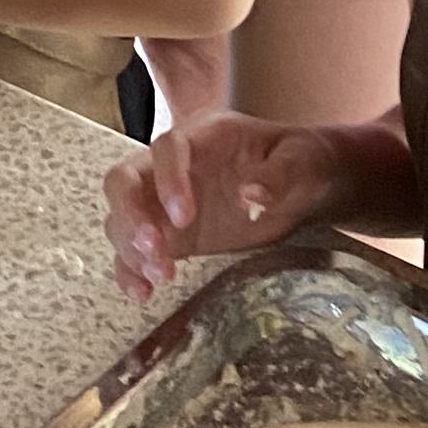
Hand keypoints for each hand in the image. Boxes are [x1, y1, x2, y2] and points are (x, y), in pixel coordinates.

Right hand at [106, 109, 403, 305]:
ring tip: (161, 275)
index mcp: (204, 134)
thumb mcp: (303, 161)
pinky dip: (131, 271)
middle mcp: (173, 165)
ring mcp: (164, 201)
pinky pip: (134, 250)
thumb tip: (252, 195)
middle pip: (125, 179)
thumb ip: (280, 174)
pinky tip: (142, 293)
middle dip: (131, 213)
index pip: (166, 147)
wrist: (305, 185)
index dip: (167, 179)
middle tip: (154, 247)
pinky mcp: (168, 234)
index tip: (184, 217)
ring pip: (122, 218)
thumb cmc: (303, 162)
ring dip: (131, 248)